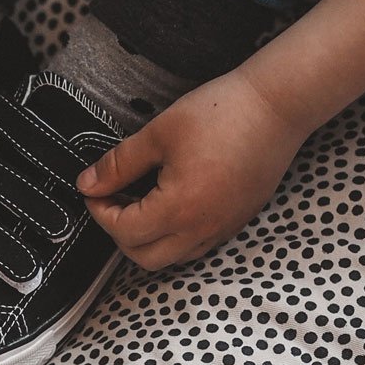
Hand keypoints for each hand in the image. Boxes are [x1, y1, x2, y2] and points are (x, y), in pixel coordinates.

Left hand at [76, 70, 305, 269]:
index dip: (100, 212)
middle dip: (120, 234)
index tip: (94, 190)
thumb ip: (118, 164)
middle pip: (145, 258)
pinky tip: (170, 203)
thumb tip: (87, 184)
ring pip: (173, 257)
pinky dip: (174, 236)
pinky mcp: (237, 221)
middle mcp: (202, 229)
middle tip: (112, 201)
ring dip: (148, 240)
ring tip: (140, 202)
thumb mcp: (158, 133)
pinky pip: (197, 246)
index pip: (124, 232)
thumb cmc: (221, 113)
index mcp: (179, 209)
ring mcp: (223, 229)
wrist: (277, 107)